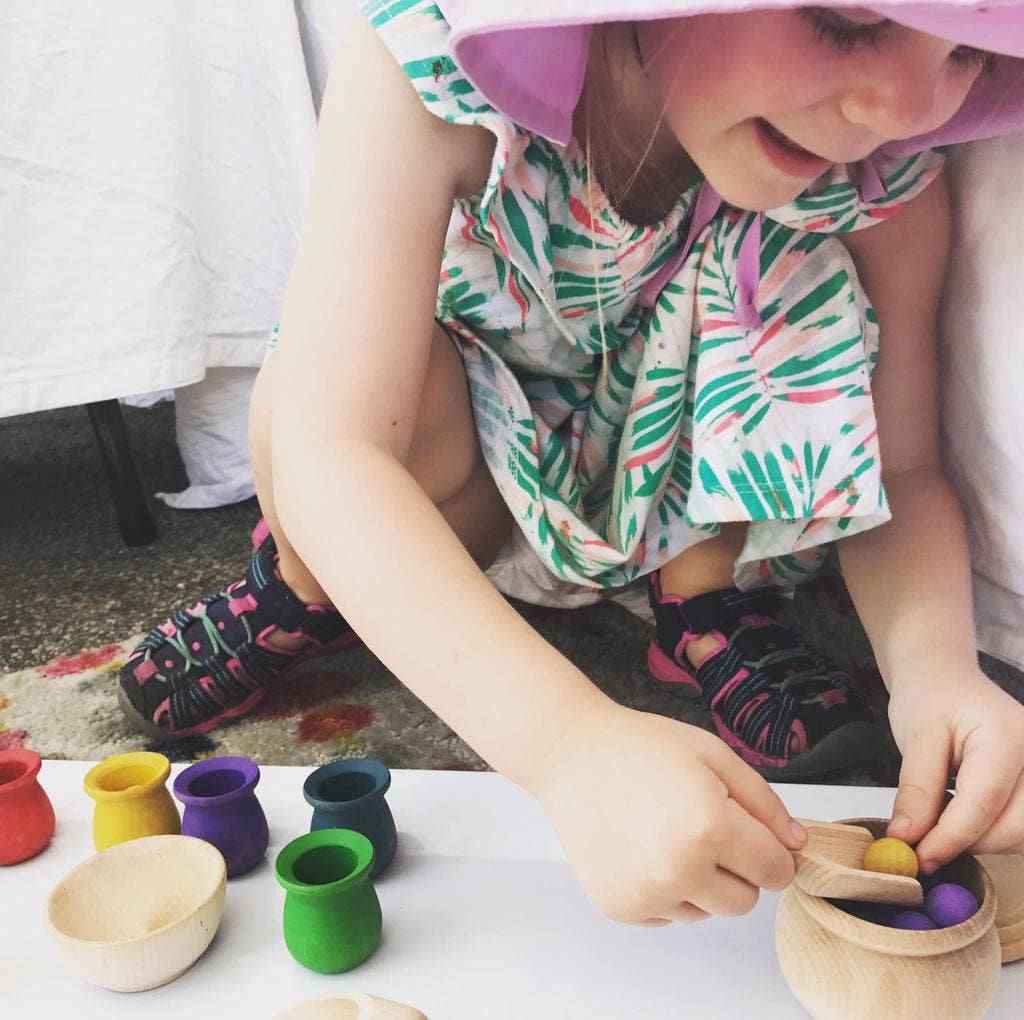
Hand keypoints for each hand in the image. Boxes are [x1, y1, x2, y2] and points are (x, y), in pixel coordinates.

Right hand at [527, 702, 806, 924]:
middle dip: (738, 869)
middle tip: (706, 829)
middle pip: (745, 901)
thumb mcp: (713, 755)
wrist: (570, 754)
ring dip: (700, 883)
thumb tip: (797, 843)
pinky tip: (642, 847)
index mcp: (710, 828)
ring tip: (667, 834)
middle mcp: (679, 870)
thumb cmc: (639, 747)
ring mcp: (646, 893)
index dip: (772, 851)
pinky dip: (664, 890)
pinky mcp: (620, 906)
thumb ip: (764, 801)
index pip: (775, 871)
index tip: (755, 835)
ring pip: (705, 911)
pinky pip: (667, 915)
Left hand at [886, 667, 1023, 870]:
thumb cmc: (930, 694)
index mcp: (1005, 736)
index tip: (918, 858)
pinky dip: (991, 831)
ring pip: (1023, 833)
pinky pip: (1022, 824)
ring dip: (981, 841)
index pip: (983, 804)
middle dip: (967, 843)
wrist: (943, 674)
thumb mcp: (915, 735)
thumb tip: (907, 838)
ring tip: (940, 823)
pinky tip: (961, 818)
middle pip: (1014, 827)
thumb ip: (916, 790)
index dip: (950, 839)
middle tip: (924, 845)